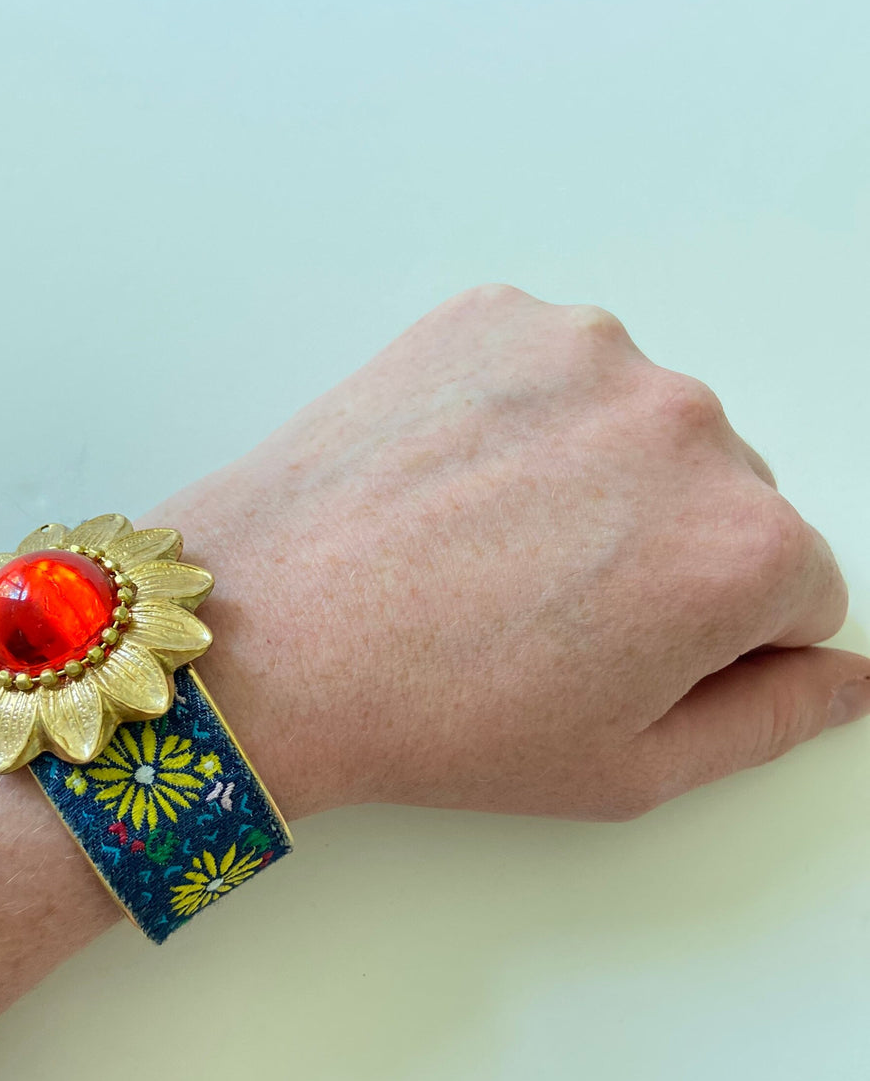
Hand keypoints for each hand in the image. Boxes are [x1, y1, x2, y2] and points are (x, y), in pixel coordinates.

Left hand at [155, 285, 869, 821]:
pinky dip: (525, 419)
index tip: (623, 655)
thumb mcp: (628, 767)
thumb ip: (774, 717)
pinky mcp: (501, 314)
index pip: (801, 590)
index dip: (716, 640)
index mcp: (743, 547)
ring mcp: (589, 351)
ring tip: (487, 546)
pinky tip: (456, 486)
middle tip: (541, 607)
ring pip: (643, 427)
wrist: (268, 636)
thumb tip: (853, 675)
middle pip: (730, 495)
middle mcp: (688, 424)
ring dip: (595, 477)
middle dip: (665, 550)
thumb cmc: (435, 715)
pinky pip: (557, 373)